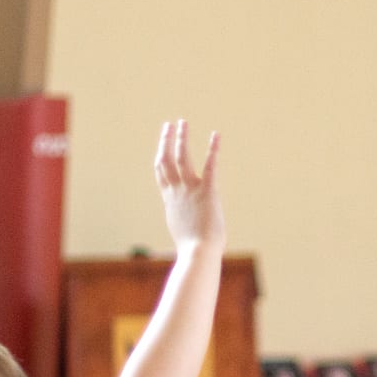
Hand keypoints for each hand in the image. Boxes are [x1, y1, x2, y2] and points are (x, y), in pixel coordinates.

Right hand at [156, 120, 223, 255]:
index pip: (162, 174)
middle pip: (166, 160)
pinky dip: (213, 149)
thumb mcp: (183, 235)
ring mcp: (190, 190)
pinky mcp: (208, 191)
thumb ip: (181, 226)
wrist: (198, 253)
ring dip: (181, 138)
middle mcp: (177, 192)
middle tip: (168, 125)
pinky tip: (216, 136)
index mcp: (170, 201)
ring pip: (182, 157)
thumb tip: (178, 237)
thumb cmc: (194, 250)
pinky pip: (210, 165)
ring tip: (182, 122)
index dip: (161, 157)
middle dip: (166, 141)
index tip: (162, 146)